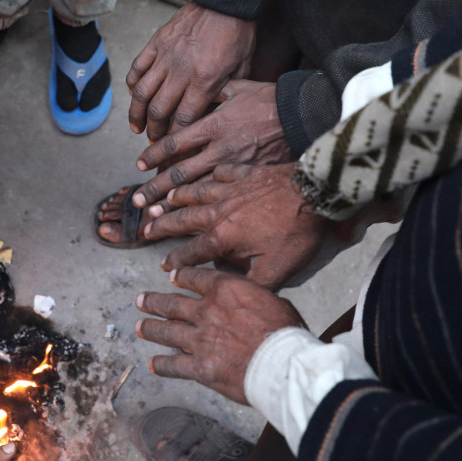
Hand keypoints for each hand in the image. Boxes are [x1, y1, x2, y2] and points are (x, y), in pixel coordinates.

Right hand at [126, 2, 255, 140]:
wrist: (226, 0)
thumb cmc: (238, 35)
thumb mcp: (242, 69)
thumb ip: (225, 94)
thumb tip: (211, 118)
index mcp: (205, 80)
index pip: (183, 119)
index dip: (174, 139)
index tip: (171, 149)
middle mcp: (181, 71)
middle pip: (159, 111)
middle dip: (154, 131)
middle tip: (154, 141)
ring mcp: (165, 56)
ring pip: (141, 93)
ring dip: (136, 114)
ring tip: (136, 127)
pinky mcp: (156, 43)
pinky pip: (137, 68)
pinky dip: (132, 85)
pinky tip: (134, 96)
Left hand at [131, 80, 291, 212]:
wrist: (306, 116)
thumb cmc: (272, 100)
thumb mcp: (238, 88)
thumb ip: (213, 94)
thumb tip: (194, 93)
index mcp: (213, 125)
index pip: (174, 142)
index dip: (153, 155)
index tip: (139, 164)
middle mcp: (219, 148)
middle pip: (179, 173)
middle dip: (154, 188)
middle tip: (137, 202)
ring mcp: (235, 167)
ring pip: (196, 190)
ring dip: (172, 205)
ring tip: (154, 217)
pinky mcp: (249, 180)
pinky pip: (221, 197)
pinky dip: (202, 209)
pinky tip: (189, 220)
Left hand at [135, 267, 304, 403]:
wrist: (282, 364)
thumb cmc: (285, 332)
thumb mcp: (271, 300)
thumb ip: (250, 297)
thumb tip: (248, 298)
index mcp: (225, 290)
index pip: (195, 277)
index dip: (181, 276)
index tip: (172, 276)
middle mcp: (206, 311)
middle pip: (172, 303)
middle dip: (153, 302)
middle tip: (140, 301)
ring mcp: (199, 340)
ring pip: (167, 331)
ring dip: (150, 328)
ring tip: (139, 327)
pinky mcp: (199, 367)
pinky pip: (174, 365)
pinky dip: (162, 365)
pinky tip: (153, 364)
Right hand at [146, 163, 325, 289]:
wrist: (315, 193)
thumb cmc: (296, 233)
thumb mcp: (276, 270)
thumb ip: (248, 283)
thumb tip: (226, 290)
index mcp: (222, 236)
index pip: (190, 252)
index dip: (175, 262)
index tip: (163, 267)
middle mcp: (218, 211)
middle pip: (182, 219)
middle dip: (161, 225)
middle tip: (145, 228)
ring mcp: (230, 188)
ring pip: (195, 192)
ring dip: (177, 196)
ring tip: (164, 198)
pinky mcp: (245, 172)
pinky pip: (221, 172)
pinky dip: (210, 174)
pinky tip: (205, 174)